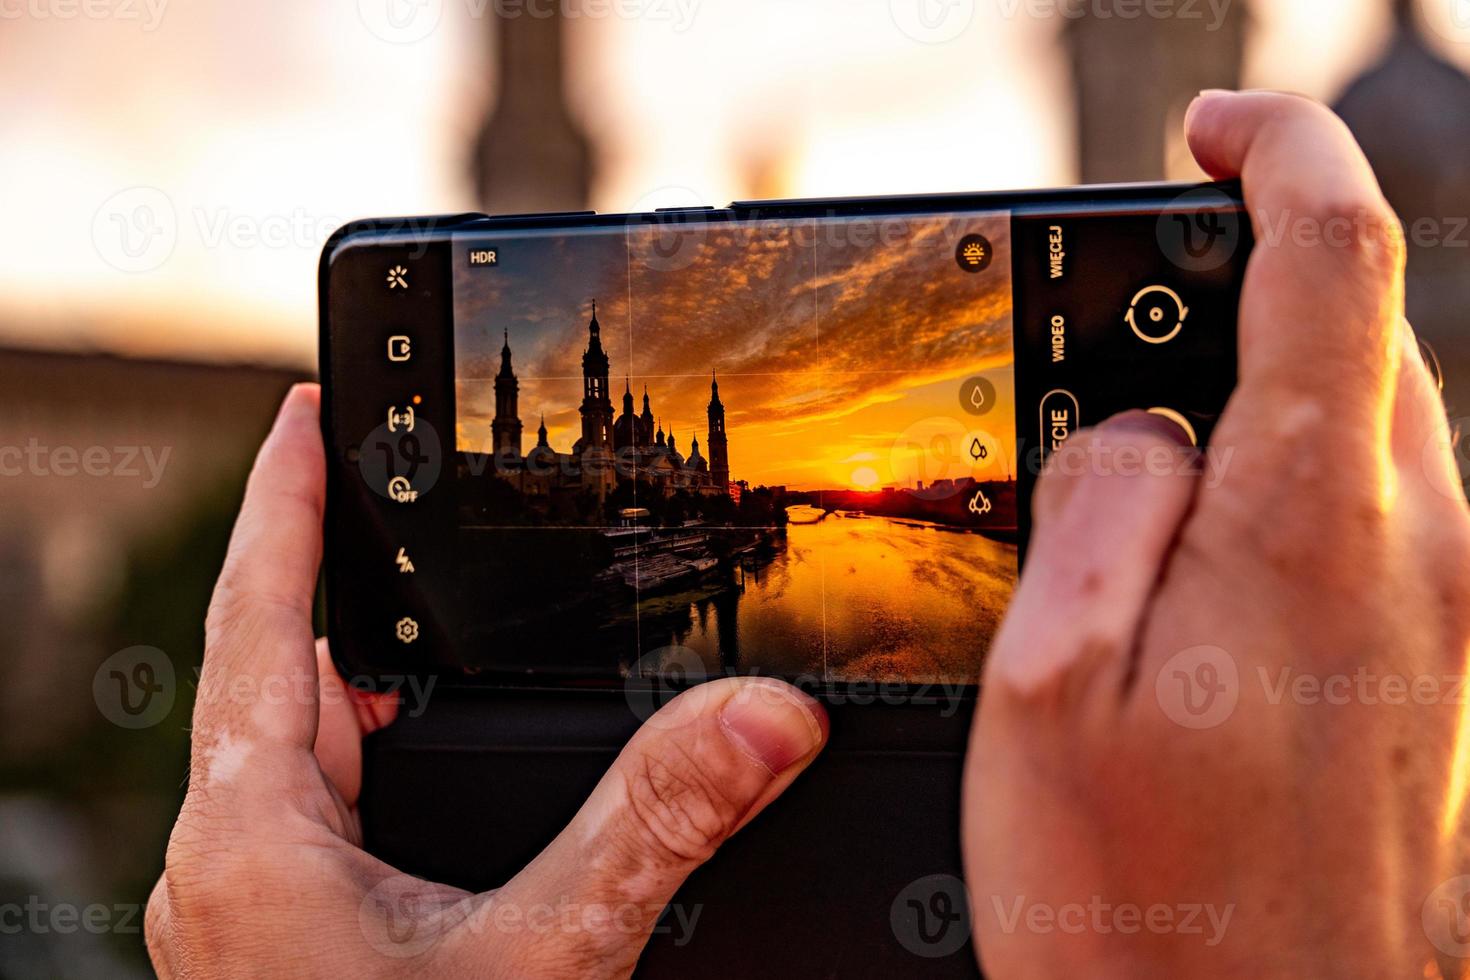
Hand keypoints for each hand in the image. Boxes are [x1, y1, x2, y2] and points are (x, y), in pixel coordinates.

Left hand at [144, 384, 827, 977]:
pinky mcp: (276, 951)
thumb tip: (765, 719)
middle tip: (394, 508)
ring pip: (291, 753)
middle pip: (271, 675)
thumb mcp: (544, 953)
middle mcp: (227, 863)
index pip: (259, 614)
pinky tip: (424, 786)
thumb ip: (657, 825)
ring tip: (422, 632)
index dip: (285, 500)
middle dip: (333, 584)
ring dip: (353, 687)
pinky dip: (363, 768)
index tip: (298, 407)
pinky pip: (308, 815)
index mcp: (252, 833)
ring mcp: (243, 913)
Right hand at [965, 91, 1469, 976]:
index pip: (1334, 255)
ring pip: (1367, 418)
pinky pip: (1368, 509)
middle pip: (1361, 325)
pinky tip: (1192, 557)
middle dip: (1251, 278)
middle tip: (1121, 327)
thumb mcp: (1047, 686)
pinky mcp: (1430, 666)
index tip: (1209, 130)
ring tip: (1138, 462)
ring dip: (1263, 386)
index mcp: (1309, 528)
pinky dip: (1284, 476)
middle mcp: (1413, 552)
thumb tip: (1138, 427)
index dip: (1276, 152)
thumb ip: (1095, 505)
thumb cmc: (1142, 899)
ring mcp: (1439, 612)